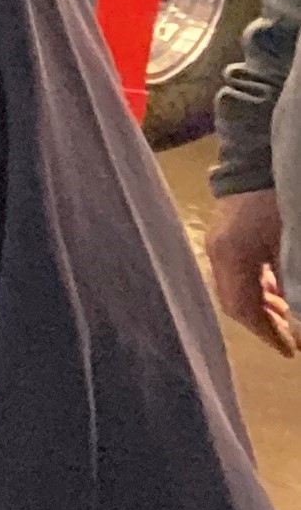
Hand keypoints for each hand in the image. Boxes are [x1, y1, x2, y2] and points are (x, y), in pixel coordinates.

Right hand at [209, 189, 295, 355]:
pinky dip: (257, 288)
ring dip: (262, 306)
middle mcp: (217, 254)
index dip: (268, 334)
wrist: (257, 159)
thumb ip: (291, 283)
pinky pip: (237, 272)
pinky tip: (277, 288)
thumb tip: (296, 320)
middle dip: (264, 324)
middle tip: (292, 338)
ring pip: (235, 288)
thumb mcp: (291, 246)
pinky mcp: (224, 235)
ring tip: (287, 314)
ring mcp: (217, 243)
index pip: (243, 308)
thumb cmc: (279, 203)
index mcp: (231, 258)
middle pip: (234, 302)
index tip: (292, 350)